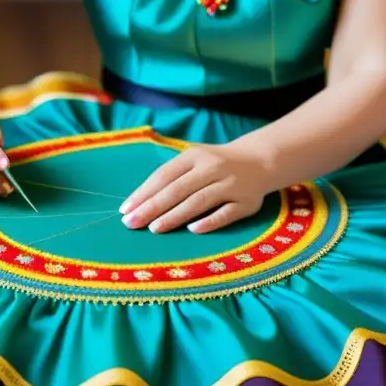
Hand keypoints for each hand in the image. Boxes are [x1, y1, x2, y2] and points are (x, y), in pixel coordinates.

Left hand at [119, 143, 270, 233]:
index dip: (144, 193)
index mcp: (195, 156)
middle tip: (132, 223)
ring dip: (175, 215)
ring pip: (199, 201)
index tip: (125, 210)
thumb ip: (171, 177)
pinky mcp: (247, 202)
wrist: (259, 161)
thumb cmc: (215, 165)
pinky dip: (209, 221)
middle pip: (178, 189)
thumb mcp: (194, 161)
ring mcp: (231, 184)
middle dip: (152, 207)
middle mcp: (213, 167)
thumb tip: (138, 203)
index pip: (164, 175)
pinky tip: (192, 230)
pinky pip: (226, 213)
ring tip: (155, 228)